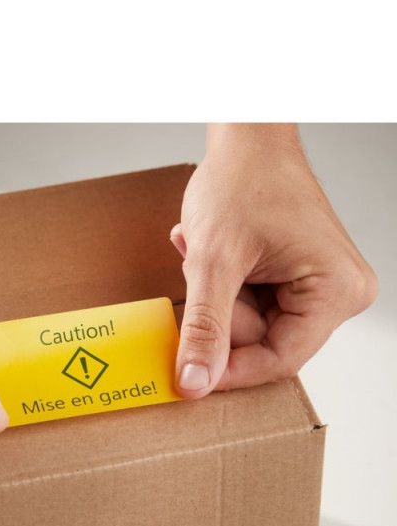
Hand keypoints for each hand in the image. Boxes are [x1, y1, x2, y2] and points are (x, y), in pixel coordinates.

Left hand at [171, 124, 377, 396]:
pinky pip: (250, 306)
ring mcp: (319, 287)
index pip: (279, 360)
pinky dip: (223, 285)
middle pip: (263, 343)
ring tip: (208, 253)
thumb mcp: (213, 263)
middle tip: (204, 270)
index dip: (228, 370)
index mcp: (335, 292)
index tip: (186, 374)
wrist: (247, 141)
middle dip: (220, 313)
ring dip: (217, 295)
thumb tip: (195, 384)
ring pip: (249, 326)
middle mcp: (338, 294)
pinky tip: (217, 252)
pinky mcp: (298, 281)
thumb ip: (204, 329)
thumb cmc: (242, 182)